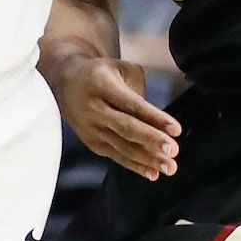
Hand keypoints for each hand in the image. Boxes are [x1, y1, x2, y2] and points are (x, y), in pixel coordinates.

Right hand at [47, 53, 180, 178]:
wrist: (65, 84)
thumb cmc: (100, 75)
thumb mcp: (119, 67)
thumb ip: (139, 88)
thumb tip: (154, 120)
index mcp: (103, 86)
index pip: (132, 105)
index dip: (155, 118)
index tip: (175, 129)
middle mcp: (94, 109)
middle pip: (126, 128)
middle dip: (152, 141)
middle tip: (173, 151)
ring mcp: (92, 129)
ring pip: (122, 147)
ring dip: (147, 159)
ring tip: (169, 166)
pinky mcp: (92, 143)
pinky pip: (116, 156)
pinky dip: (135, 166)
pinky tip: (152, 173)